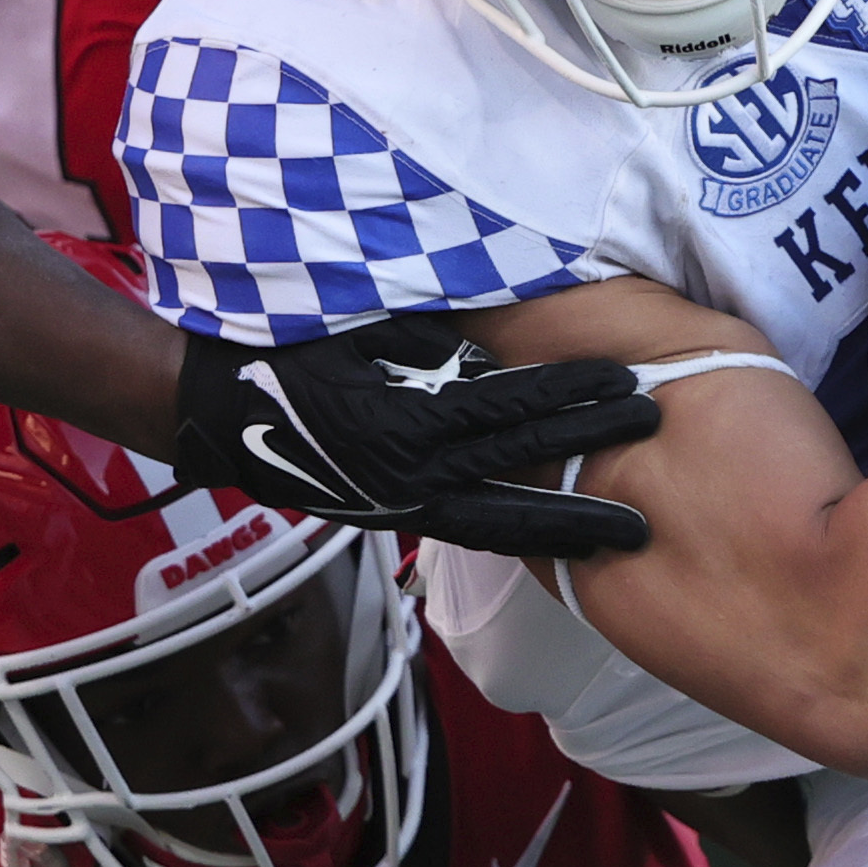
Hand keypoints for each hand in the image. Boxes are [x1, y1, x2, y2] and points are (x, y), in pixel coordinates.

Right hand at [175, 317, 663, 558]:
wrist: (212, 408)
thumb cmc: (282, 352)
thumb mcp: (359, 327)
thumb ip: (430, 342)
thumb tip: (493, 350)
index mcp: (401, 422)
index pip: (506, 410)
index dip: (570, 396)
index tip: (627, 384)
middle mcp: (407, 475)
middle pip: (518, 471)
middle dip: (590, 463)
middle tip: (655, 447)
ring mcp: (400, 505)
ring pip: (499, 523)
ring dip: (564, 525)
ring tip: (626, 530)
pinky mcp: (393, 518)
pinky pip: (467, 529)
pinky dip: (516, 533)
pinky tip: (560, 539)